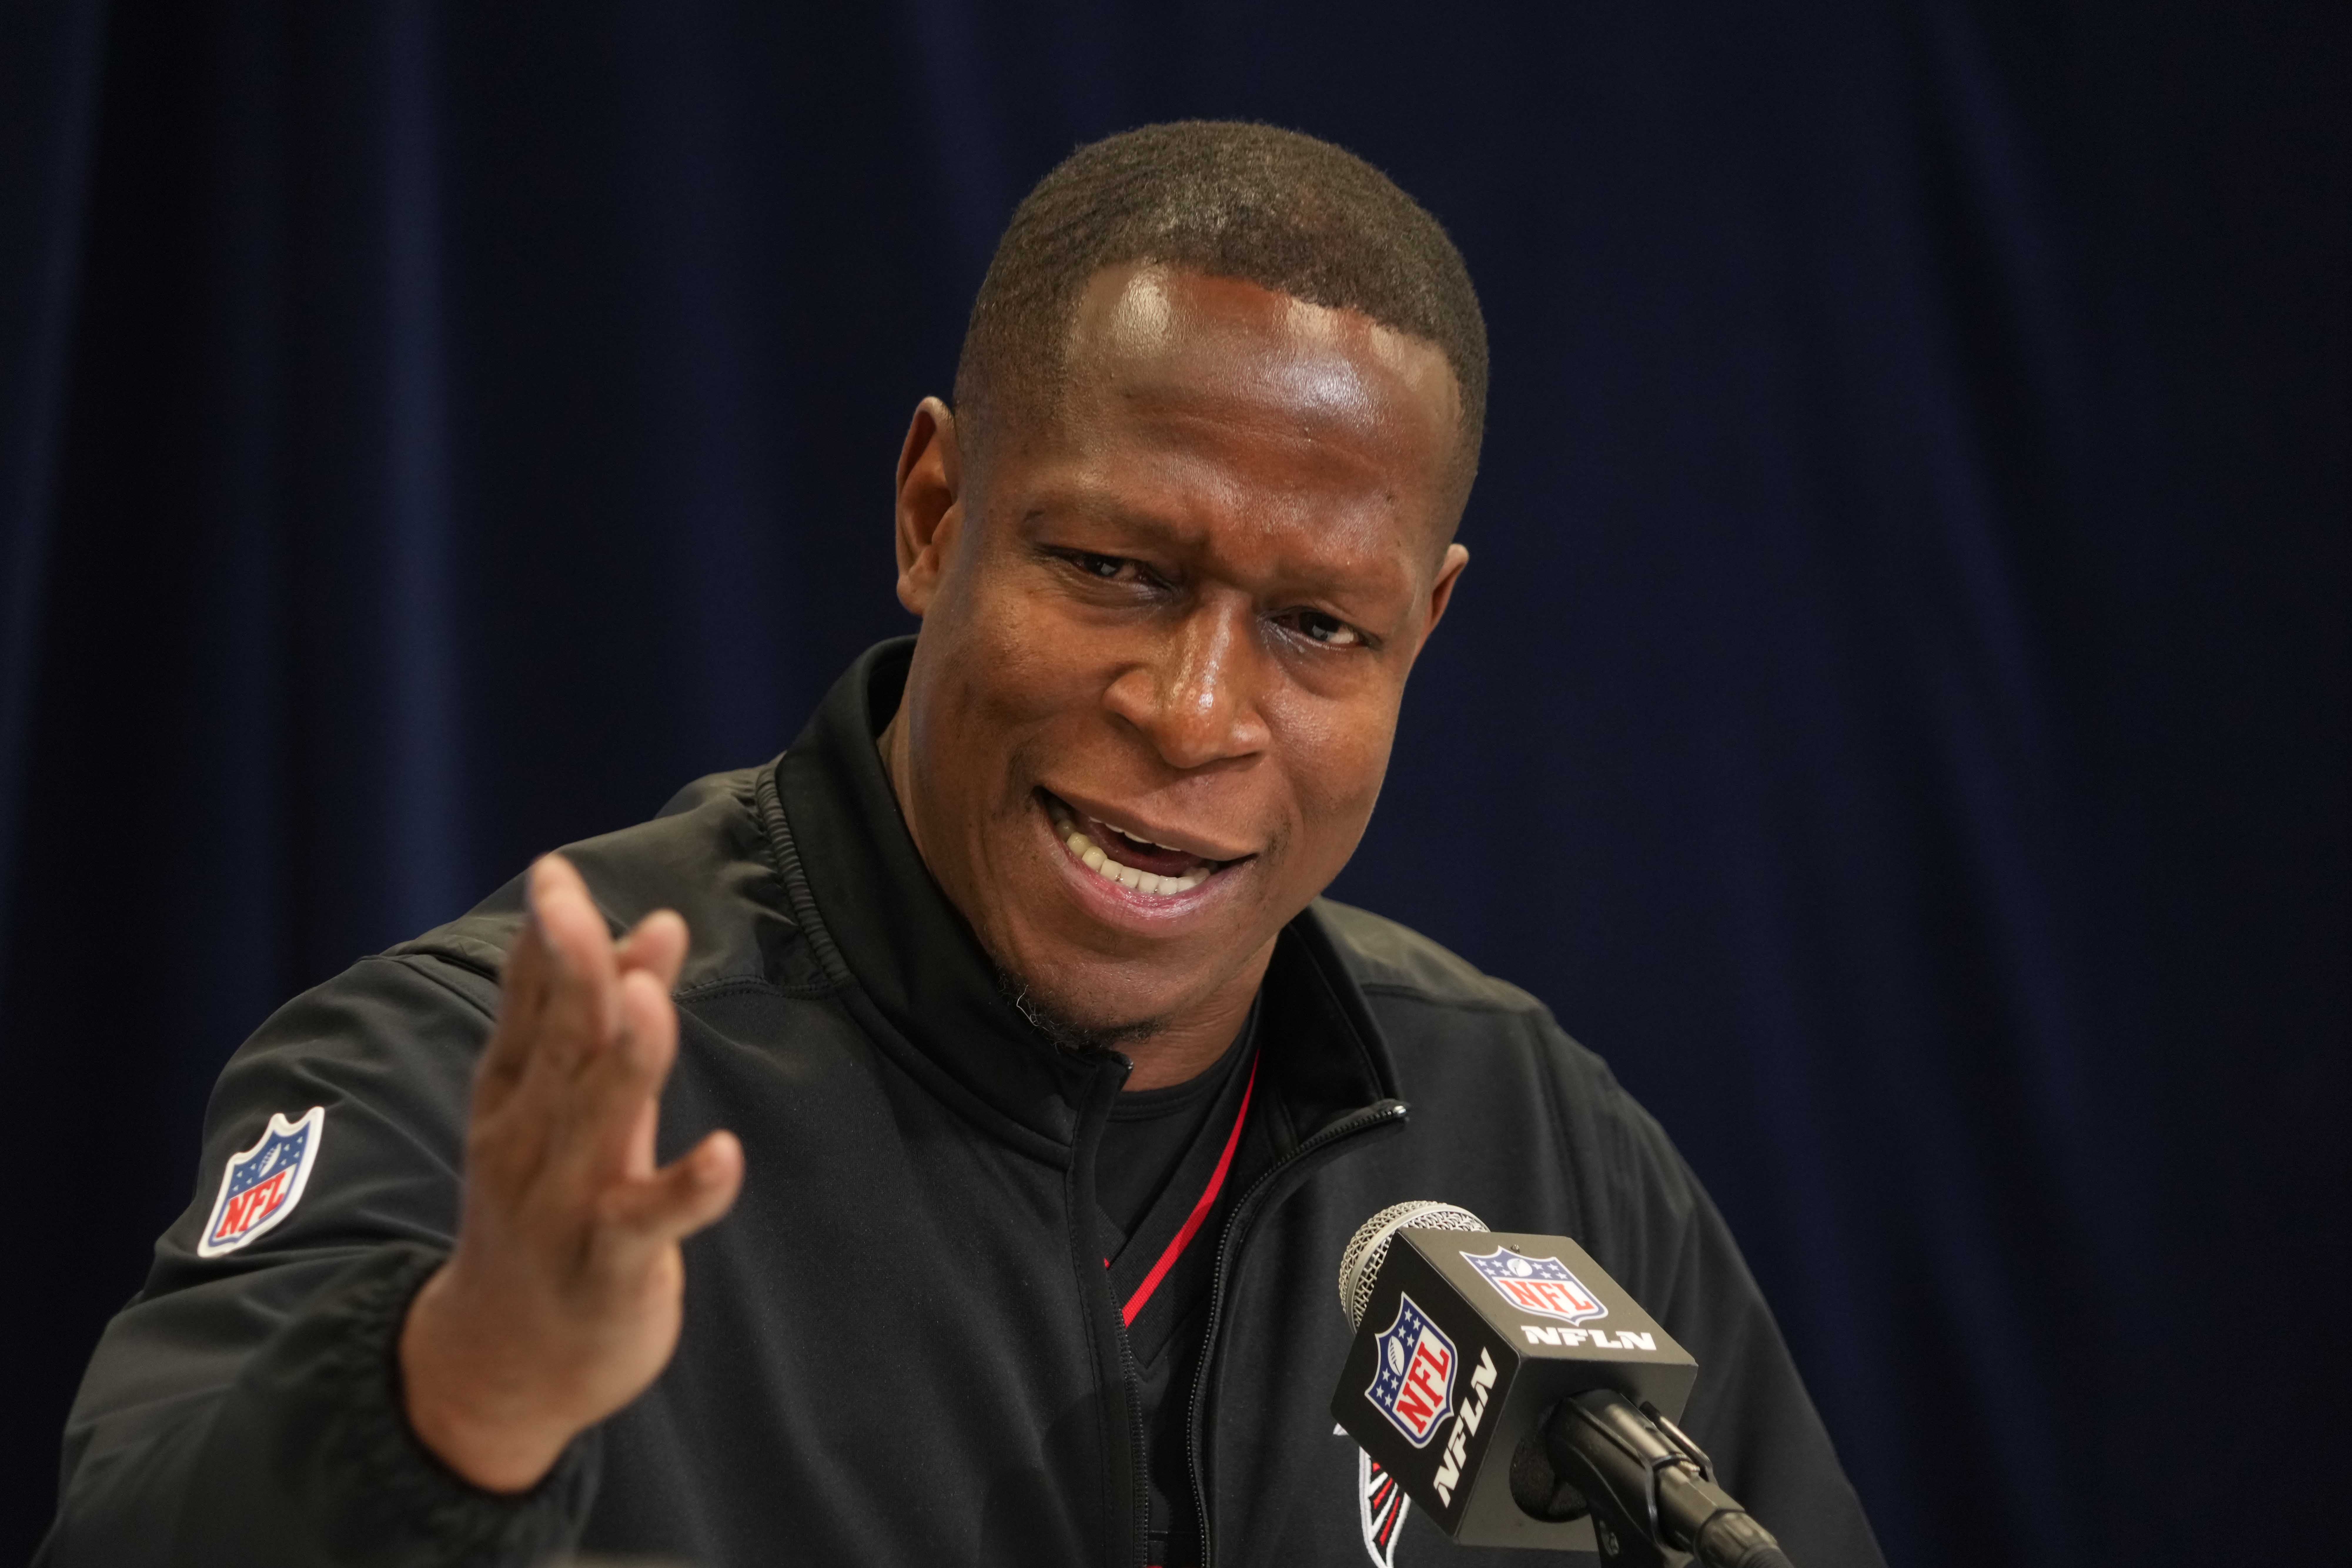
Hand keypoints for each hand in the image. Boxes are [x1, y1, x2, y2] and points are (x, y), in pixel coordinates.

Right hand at [399, 854, 743, 1491]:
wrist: (498, 1368)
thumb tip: (656, 927)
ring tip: (649, 998)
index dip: (545, 943)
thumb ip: (611, 1024)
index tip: (554, 874)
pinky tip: (725, 1154)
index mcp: (515, 1103)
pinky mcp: (608, 1272)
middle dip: (573, 974)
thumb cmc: (547, 1212)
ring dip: (626, 1059)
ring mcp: (563, 1211)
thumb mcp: (573, 1112)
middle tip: (574, 903)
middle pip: (558, 1048)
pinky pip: (648, 1225)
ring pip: (597, 1123)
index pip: (528, 1010)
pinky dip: (688, 1190)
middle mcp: (529, 1147)